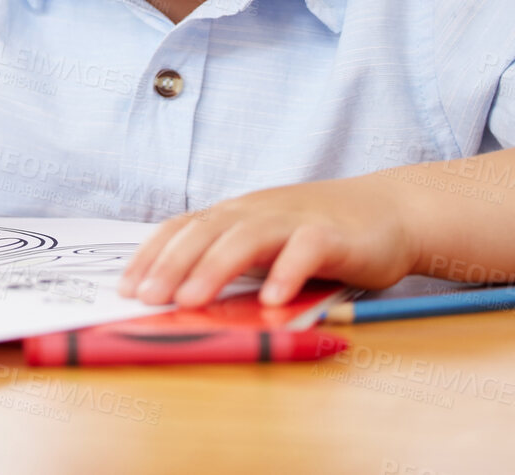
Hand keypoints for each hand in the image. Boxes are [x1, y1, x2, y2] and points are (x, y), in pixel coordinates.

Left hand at [118, 177, 417, 308]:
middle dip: (171, 265)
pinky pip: (307, 250)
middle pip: (207, 232)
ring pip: (248, 238)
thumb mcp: (265, 244)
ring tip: (191, 301)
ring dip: (215, 268)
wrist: (390, 211)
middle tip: (145, 298)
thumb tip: (179, 303)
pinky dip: (287, 273)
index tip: (124, 287)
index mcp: (237, 213)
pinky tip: (271, 300)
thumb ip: (231, 264)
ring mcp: (296, 220)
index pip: (184, 228)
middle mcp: (259, 211)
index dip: (152, 255)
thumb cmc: (318, 235)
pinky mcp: (334, 236)